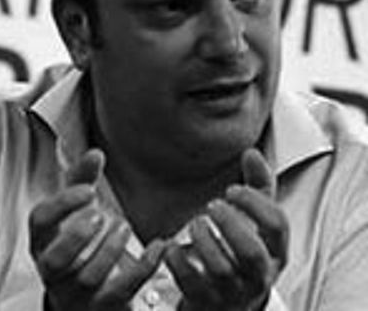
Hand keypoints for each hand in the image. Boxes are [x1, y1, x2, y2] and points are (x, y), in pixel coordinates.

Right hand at [29, 149, 164, 310]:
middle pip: (55, 259)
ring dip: (111, 248)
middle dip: (78, 236)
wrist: (88, 290)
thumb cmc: (79, 240)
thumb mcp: (77, 209)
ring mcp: (77, 291)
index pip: (40, 221)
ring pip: (89, 276)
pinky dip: (144, 266)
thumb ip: (83, 180)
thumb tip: (96, 153)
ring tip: (124, 225)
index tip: (90, 190)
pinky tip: (159, 245)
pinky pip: (124, 290)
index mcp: (44, 239)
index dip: (62, 205)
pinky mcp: (104, 305)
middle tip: (101, 215)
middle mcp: (54, 269)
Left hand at [166, 148, 288, 310]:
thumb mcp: (256, 218)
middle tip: (212, 205)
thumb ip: (258, 184)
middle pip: (251, 253)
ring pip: (221, 269)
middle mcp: (259, 274)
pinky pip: (191, 285)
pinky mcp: (208, 302)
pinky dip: (178, 262)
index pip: (277, 225)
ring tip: (195, 223)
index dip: (255, 204)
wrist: (227, 300)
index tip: (231, 190)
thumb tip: (252, 152)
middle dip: (231, 225)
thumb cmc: (242, 248)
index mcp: (276, 250)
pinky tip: (171, 246)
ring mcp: (234, 292)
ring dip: (204, 240)